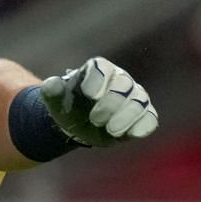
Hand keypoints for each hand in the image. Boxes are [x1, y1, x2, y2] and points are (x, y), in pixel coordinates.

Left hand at [41, 56, 156, 147]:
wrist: (78, 124)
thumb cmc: (68, 106)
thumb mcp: (55, 99)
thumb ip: (52, 90)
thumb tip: (50, 84)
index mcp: (97, 70)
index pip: (102, 67)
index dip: (98, 79)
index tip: (90, 95)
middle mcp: (119, 80)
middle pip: (123, 84)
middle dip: (111, 103)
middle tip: (95, 119)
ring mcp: (134, 97)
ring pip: (139, 101)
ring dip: (126, 116)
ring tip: (110, 130)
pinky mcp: (143, 116)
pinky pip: (150, 118)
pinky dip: (143, 125)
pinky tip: (132, 134)